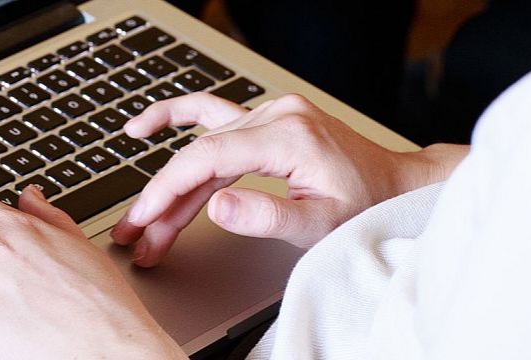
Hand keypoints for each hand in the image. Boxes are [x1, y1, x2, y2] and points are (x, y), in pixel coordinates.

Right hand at [112, 93, 466, 266]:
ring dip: (169, 182)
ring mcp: (271, 114)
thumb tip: (217, 206)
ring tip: (138, 214)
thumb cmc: (366, 206)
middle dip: (161, 199)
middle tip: (134, 234)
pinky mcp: (269, 121)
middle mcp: (276, 115)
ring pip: (202, 145)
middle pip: (199, 154)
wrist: (396, 188)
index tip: (143, 218)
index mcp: (288, 135)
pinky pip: (214, 117)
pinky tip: (146, 128)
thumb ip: (267, 216)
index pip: (208, 158)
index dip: (168, 190)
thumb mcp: (320, 223)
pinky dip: (178, 123)